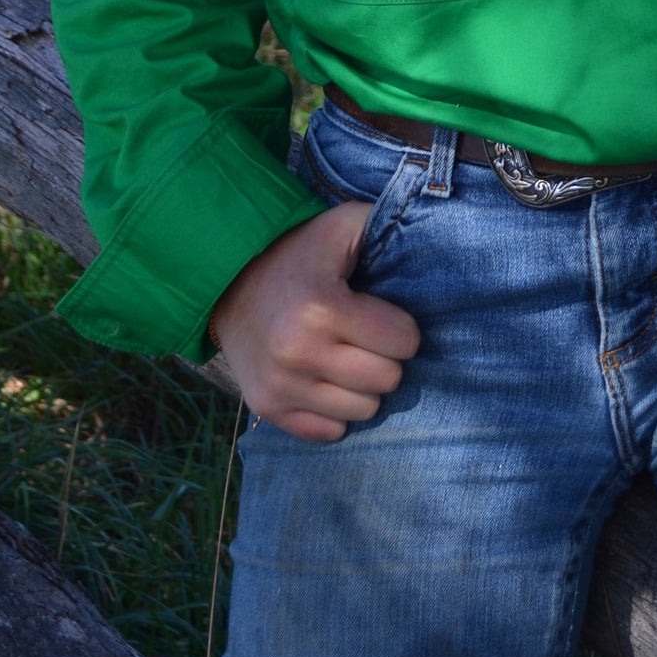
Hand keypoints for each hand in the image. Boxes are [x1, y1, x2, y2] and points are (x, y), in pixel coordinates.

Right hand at [209, 199, 420, 440]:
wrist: (227, 280)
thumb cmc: (298, 253)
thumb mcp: (342, 225)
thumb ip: (386, 226)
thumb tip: (429, 244)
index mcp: (322, 308)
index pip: (404, 342)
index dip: (402, 327)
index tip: (384, 315)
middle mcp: (299, 353)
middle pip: (386, 380)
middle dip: (385, 357)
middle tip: (366, 338)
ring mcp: (280, 385)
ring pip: (363, 410)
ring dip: (362, 386)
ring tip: (345, 357)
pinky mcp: (266, 407)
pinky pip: (329, 431)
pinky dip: (335, 409)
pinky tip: (325, 379)